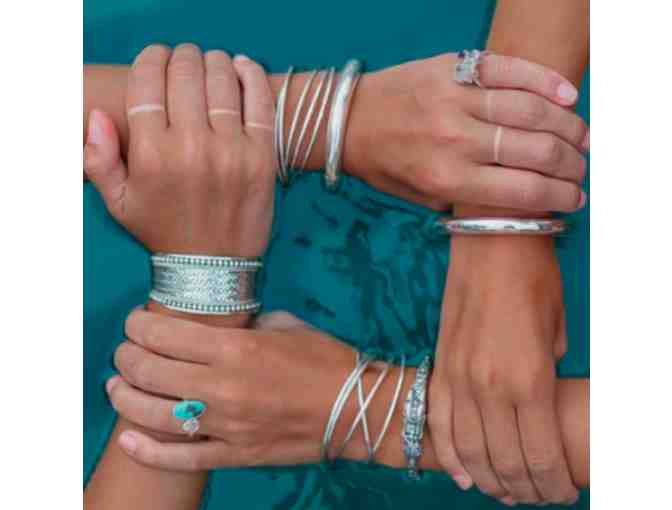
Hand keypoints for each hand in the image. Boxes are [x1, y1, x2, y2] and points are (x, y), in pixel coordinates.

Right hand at [84, 44, 274, 255]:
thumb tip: (96, 116)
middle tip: (183, 62)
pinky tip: (241, 67)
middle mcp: (191, 147)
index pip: (148, 82)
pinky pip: (260, 100)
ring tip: (209, 66)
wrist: (213, 269)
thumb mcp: (119, 203)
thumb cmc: (164, 232)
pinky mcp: (262, 156)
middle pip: (185, 73)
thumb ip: (98, 160)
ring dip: (213, 62)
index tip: (155, 58)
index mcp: (152, 154)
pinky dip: (251, 75)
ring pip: (221, 79)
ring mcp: (231, 150)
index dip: (150, 59)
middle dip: (181, 57)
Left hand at [107, 310, 355, 469]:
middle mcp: (222, 386)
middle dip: (126, 356)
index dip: (139, 325)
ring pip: (154, 414)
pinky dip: (148, 451)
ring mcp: (226, 426)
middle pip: (150, 371)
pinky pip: (181, 458)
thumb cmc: (324, 359)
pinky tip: (128, 439)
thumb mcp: (284, 324)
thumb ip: (243, 324)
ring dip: (125, 397)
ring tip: (117, 386)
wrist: (357, 407)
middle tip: (124, 350)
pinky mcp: (235, 454)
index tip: (135, 322)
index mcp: (236, 348)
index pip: (164, 334)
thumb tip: (216, 328)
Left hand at [347, 53, 587, 211]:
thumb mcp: (420, 198)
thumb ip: (467, 201)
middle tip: (580, 168)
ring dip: (568, 126)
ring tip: (582, 138)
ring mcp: (455, 99)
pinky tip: (567, 96)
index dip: (561, 195)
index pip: (524, 191)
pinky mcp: (454, 67)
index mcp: (446, 179)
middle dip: (571, 163)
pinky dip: (546, 81)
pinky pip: (511, 70)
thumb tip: (523, 197)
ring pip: (532, 110)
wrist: (348, 119)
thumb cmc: (385, 163)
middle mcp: (455, 140)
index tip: (576, 196)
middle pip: (537, 151)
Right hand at [428, 239, 578, 505]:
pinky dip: (449, 451)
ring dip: (487, 478)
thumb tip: (536, 402)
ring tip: (502, 491)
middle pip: (503, 461)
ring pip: (467, 448)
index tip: (560, 493)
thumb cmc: (535, 279)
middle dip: (523, 489)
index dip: (551, 484)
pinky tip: (460, 472)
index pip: (539, 455)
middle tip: (534, 496)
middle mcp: (489, 386)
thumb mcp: (559, 331)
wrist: (491, 238)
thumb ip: (546, 376)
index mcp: (529, 379)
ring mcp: (458, 376)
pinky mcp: (439, 363)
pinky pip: (437, 419)